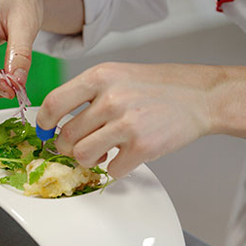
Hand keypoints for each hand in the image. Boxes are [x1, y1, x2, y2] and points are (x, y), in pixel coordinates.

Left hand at [37, 62, 215, 177]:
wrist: (201, 95)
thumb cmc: (160, 86)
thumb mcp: (119, 74)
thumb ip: (89, 93)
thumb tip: (59, 118)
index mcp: (101, 76)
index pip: (54, 103)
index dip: (44, 121)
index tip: (46, 129)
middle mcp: (110, 98)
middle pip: (66, 136)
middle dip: (69, 147)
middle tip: (81, 145)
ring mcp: (126, 123)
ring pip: (83, 156)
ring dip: (89, 160)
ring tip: (104, 152)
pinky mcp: (142, 147)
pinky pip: (111, 170)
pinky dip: (116, 168)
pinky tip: (127, 155)